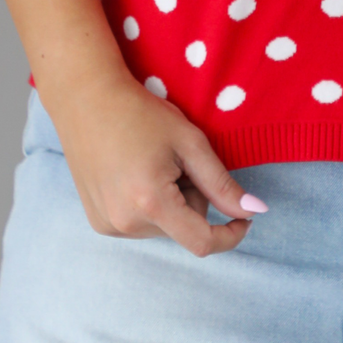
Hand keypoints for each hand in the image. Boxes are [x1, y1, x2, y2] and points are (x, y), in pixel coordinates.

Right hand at [40, 68, 266, 257]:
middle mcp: (125, 223)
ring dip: (170, 202)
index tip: (245, 218)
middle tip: (176, 160)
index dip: (231, 234)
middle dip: (192, 199)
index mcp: (151, 203)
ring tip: (152, 163)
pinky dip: (149, 204)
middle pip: (184, 227)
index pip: (202, 242)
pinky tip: (134, 173)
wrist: (87, 99)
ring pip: (164, 226)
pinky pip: (141, 223)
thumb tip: (256, 211)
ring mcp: (108, 226)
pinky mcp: (99, 223)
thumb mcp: (190, 142)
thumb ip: (222, 183)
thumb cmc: (142, 114)